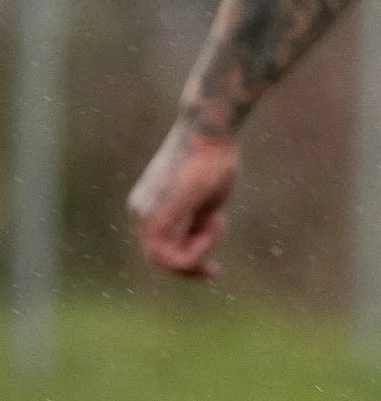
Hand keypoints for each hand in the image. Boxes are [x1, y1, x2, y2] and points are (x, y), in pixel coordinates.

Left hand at [128, 112, 239, 278]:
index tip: (213, 263)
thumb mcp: (205, 197)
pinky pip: (169, 253)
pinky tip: (215, 222)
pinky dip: (197, 249)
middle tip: (215, 271)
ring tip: (219, 220)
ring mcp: (145, 213)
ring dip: (200, 250)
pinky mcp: (157, 213)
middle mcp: (140, 212)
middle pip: (161, 260)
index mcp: (148, 208)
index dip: (187, 262)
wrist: (210, 129)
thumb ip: (196, 220)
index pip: (160, 251)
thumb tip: (198, 240)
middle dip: (191, 266)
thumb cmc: (213, 157)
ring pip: (167, 259)